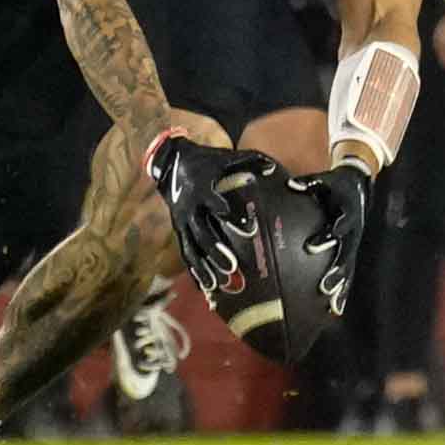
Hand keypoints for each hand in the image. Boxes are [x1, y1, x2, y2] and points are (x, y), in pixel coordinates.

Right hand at [147, 134, 281, 293]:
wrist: (171, 163)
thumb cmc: (207, 161)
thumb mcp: (226, 157)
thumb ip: (251, 160)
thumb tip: (273, 169)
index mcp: (202, 189)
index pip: (217, 205)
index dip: (233, 216)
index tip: (250, 227)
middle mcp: (189, 208)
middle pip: (202, 233)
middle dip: (216, 250)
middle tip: (232, 265)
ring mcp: (181, 221)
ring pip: (191, 248)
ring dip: (203, 266)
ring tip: (218, 283)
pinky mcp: (178, 230)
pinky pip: (185, 252)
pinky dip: (193, 269)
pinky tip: (204, 286)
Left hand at [290, 165, 372, 315]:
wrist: (360, 185)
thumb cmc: (337, 184)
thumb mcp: (325, 181)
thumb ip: (308, 184)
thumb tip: (290, 185)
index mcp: (348, 214)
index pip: (337, 228)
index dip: (326, 237)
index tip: (310, 247)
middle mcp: (353, 232)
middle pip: (346, 255)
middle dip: (336, 271)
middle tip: (323, 287)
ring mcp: (354, 243)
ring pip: (348, 268)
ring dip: (341, 286)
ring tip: (331, 304)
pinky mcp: (352, 250)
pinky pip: (347, 272)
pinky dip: (342, 290)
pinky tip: (334, 309)